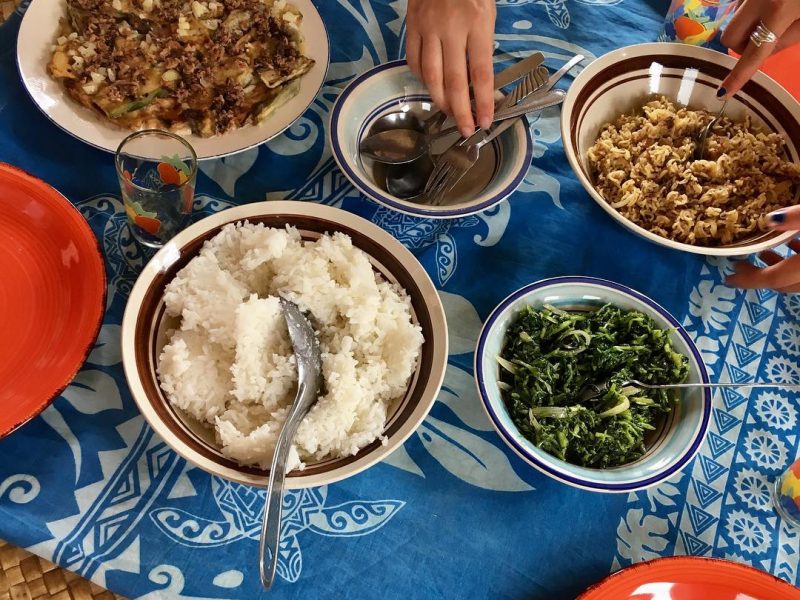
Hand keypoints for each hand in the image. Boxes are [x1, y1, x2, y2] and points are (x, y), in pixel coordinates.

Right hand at [405, 0, 495, 137]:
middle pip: (454, 81)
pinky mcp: (412, 26)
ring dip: (439, 99)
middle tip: (466, 130)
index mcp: (477, 24)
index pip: (481, 72)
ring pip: (430, 75)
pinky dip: (421, 78)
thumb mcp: (488, 12)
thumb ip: (483, 44)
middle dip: (460, 111)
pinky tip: (430, 85)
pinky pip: (414, 60)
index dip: (484, 101)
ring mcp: (428, 28)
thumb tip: (480, 81)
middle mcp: (451, 29)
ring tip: (448, 113)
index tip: (485, 122)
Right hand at [720, 0, 799, 96]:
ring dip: (749, 24)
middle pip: (730, 35)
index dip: (739, 75)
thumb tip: (768, 50)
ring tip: (777, 14)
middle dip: (741, 44)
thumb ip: (790, 38)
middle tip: (764, 41)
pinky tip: (774, 2)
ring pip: (735, 17)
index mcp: (777, 10)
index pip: (753, 53)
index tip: (724, 92)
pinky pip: (743, 3)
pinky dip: (755, 9)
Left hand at [727, 207, 799, 291]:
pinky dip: (796, 260)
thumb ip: (799, 217)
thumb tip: (770, 219)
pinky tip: (793, 242)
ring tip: (763, 252)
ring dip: (779, 266)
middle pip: (784, 283)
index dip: (749, 279)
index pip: (774, 278)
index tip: (728, 278)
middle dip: (760, 275)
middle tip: (741, 264)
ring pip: (797, 277)